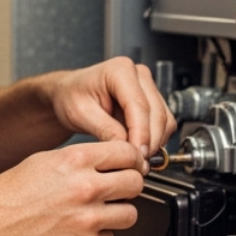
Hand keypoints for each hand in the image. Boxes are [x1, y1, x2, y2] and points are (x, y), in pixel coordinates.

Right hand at [0, 141, 147, 235]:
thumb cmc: (12, 194)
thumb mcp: (45, 160)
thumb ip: (82, 158)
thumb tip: (111, 160)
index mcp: (76, 161)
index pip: (128, 153)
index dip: (131, 159)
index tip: (129, 165)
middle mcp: (85, 188)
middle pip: (136, 182)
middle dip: (129, 184)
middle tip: (119, 188)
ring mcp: (87, 219)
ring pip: (130, 214)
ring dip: (119, 212)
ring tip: (100, 210)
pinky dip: (99, 234)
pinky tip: (80, 227)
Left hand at [48, 58, 176, 159]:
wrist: (70, 95)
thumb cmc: (72, 97)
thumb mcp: (80, 114)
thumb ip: (105, 130)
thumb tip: (127, 149)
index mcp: (120, 70)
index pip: (139, 105)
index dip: (141, 134)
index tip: (137, 156)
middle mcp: (139, 75)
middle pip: (157, 114)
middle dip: (149, 142)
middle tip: (137, 165)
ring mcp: (148, 87)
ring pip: (165, 121)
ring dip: (154, 143)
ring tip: (135, 159)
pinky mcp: (153, 101)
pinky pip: (163, 124)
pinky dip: (155, 140)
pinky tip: (137, 149)